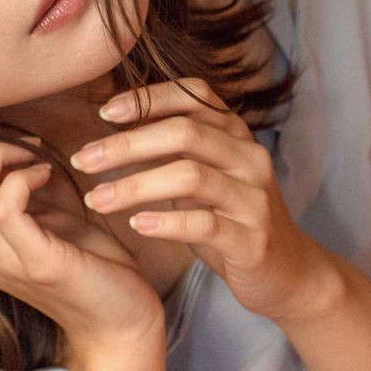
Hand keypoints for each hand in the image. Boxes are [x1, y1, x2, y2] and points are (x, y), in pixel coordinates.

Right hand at [0, 135, 165, 359]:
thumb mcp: (38, 217)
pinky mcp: (39, 263)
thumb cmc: (86, 262)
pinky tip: (47, 176)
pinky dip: (23, 177)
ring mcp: (3, 262)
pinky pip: (4, 206)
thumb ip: (10, 187)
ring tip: (29, 157)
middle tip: (7, 146)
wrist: (120, 323)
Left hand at [67, 79, 338, 327]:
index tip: (103, 113)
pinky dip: (167, 223)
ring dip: (136, 186)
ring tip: (96, 200)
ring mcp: (253, 198)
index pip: (193, 97)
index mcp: (236, 135)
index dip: (147, 99)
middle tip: (83, 160)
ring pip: (191, 176)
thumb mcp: (205, 177)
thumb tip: (115, 122)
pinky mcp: (252, 239)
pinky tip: (137, 226)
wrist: (287, 273)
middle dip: (127, 145)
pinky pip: (206, 224)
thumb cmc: (232, 222)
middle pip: (184, 133)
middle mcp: (249, 158)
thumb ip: (174, 149)